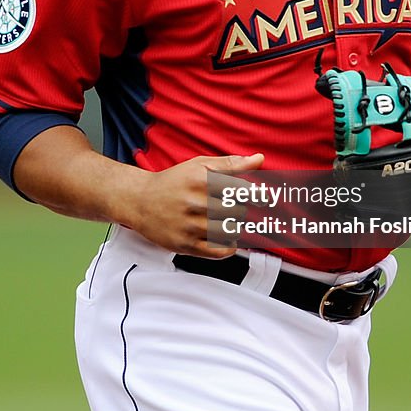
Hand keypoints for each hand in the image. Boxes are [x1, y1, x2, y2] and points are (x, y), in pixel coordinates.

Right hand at [127, 153, 264, 257]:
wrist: (139, 201)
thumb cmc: (174, 181)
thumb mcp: (199, 165)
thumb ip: (231, 164)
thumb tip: (260, 159)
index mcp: (202, 180)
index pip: (241, 190)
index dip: (259, 196)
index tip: (270, 200)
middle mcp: (196, 203)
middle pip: (238, 212)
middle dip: (239, 211)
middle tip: (232, 208)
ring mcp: (190, 226)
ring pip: (230, 231)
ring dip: (234, 227)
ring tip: (223, 221)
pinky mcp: (185, 245)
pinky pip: (219, 251)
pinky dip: (228, 246)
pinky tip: (224, 237)